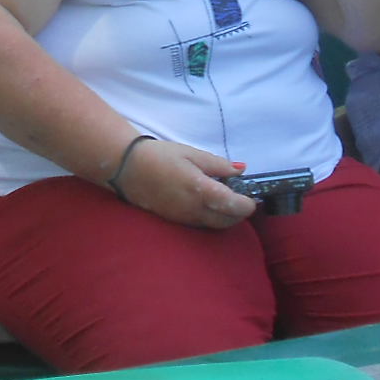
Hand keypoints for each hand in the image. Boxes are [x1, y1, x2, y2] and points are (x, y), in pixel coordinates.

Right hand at [105, 137, 258, 229]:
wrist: (126, 168)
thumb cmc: (160, 156)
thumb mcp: (191, 154)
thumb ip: (218, 164)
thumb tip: (240, 170)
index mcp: (201, 190)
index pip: (234, 206)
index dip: (248, 204)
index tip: (252, 197)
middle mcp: (194, 209)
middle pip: (227, 221)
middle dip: (239, 213)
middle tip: (242, 199)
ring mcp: (184, 218)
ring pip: (214, 226)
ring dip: (226, 217)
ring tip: (226, 201)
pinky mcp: (175, 221)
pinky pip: (200, 225)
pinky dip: (211, 218)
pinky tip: (207, 205)